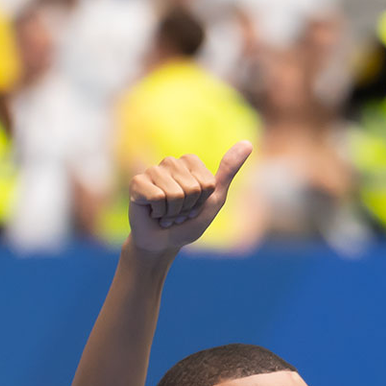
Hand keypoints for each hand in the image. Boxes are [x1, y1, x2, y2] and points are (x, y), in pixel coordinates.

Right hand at [127, 143, 252, 257]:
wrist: (163, 242)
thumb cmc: (189, 221)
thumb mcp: (214, 198)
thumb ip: (228, 171)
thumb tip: (248, 143)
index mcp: (189, 162)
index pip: (207, 183)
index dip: (203, 201)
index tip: (194, 206)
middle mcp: (170, 162)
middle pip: (193, 188)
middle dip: (189, 208)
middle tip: (178, 212)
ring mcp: (152, 171)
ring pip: (176, 194)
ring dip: (174, 213)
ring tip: (166, 213)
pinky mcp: (137, 183)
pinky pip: (158, 197)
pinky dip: (159, 213)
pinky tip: (153, 213)